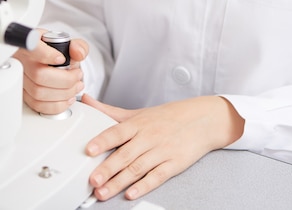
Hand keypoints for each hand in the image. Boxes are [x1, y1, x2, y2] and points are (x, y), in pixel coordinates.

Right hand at [13, 30, 87, 114]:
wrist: (52, 61)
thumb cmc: (58, 52)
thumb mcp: (71, 44)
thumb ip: (78, 46)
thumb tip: (78, 53)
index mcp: (34, 45)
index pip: (34, 49)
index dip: (47, 55)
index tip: (61, 59)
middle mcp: (24, 62)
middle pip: (39, 75)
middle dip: (65, 80)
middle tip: (78, 76)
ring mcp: (22, 79)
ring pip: (38, 92)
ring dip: (63, 94)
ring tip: (76, 87)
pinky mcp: (25, 93)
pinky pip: (37, 105)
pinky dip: (56, 105)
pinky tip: (67, 98)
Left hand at [82, 93, 244, 200]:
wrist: (203, 119)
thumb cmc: (168, 117)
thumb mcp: (139, 112)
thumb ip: (110, 111)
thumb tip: (87, 101)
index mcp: (139, 123)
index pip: (118, 131)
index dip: (103, 140)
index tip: (89, 149)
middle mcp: (150, 136)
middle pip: (126, 154)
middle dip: (108, 168)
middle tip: (93, 180)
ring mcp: (162, 150)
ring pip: (138, 168)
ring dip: (120, 182)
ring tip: (103, 192)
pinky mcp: (174, 164)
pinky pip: (158, 176)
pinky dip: (145, 185)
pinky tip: (132, 193)